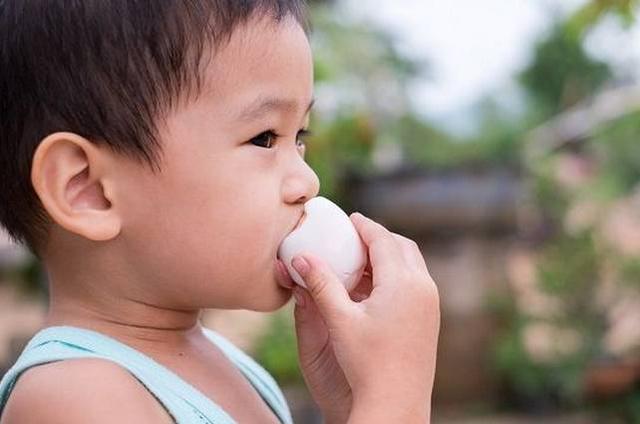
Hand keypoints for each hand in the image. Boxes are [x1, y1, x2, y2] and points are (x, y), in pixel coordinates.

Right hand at [289, 213, 439, 421]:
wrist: (397, 403)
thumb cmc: (367, 364)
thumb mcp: (339, 320)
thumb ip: (320, 284)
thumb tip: (299, 257)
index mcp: (403, 283)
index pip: (383, 240)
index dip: (364, 226)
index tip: (349, 218)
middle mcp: (423, 288)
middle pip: (402, 246)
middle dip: (378, 237)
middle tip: (354, 235)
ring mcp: (431, 303)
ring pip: (411, 264)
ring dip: (388, 255)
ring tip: (361, 259)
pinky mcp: (430, 318)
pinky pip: (415, 281)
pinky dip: (396, 274)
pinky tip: (374, 287)